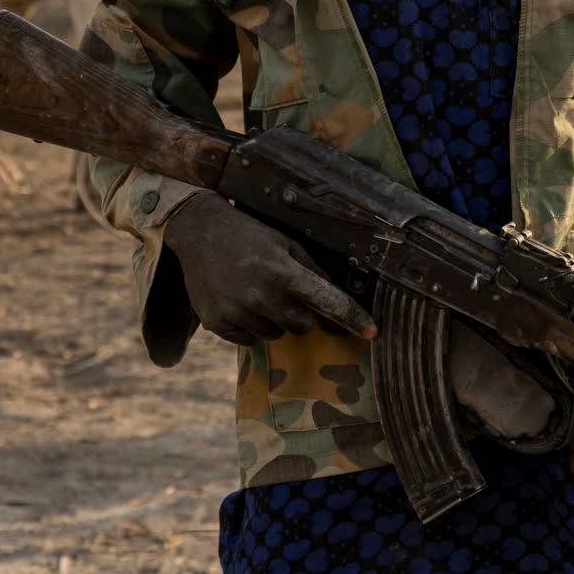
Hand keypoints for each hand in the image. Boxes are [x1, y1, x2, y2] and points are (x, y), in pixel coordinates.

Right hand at [164, 192, 376, 346]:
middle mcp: (261, 297)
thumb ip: (314, 273)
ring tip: (257, 291)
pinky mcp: (217, 324)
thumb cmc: (252, 237)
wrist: (201, 232)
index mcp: (283, 273)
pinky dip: (250, 326)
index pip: (328, 302)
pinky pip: (249, 340)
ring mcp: (237, 313)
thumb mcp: (288, 245)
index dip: (353, 318)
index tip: (373, 333)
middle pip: (302, 326)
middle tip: (284, 291)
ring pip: (275, 335)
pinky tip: (239, 300)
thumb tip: (339, 299)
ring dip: (274, 320)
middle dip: (301, 313)